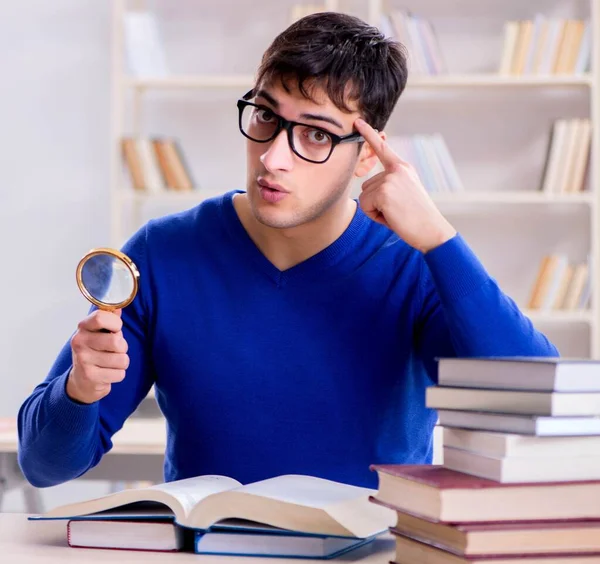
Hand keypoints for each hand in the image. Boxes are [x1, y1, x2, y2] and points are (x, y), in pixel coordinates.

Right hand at [66, 309, 128, 403]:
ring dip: (122, 362)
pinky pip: (120, 374)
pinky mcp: (90, 376)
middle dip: (122, 347)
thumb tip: (118, 308)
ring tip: (110, 362)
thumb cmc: (94, 352)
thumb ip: (109, 320)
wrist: (80, 380)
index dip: (116, 324)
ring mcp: (83, 360)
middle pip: (116, 342)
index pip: (101, 317)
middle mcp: (79, 342)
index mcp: (83, 328)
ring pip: (122, 359)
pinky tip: (107, 373)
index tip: (115, 329)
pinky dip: (118, 374)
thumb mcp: (98, 333)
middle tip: (114, 350)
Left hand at [354, 118, 456, 252]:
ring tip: (395, 214)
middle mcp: (396, 170)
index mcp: (403, 168)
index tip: (358, 121)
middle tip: (397, 210)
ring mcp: (389, 179)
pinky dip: (374, 216)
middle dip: (376, 202)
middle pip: (367, 186)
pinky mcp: (384, 192)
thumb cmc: (418, 217)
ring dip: (375, 210)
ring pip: (364, 197)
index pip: (382, 149)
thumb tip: (368, 188)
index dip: (368, 134)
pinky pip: (365, 206)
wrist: (431, 230)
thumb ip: (390, 184)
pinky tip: (391, 217)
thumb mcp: (405, 193)